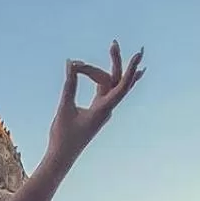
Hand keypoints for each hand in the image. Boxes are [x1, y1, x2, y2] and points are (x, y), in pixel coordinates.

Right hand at [47, 41, 143, 162]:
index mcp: (103, 110)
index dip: (130, 68)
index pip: (122, 85)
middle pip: (115, 79)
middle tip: (114, 42)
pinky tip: (113, 72)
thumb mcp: (65, 108)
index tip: (138, 54)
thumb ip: (69, 84)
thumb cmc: (63, 136)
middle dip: (116, 61)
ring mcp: (103, 110)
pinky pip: (105, 90)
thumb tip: (71, 63)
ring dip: (105, 68)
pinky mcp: (96, 111)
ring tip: (111, 48)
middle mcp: (107, 109)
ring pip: (108, 83)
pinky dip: (105, 78)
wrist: (61, 158)